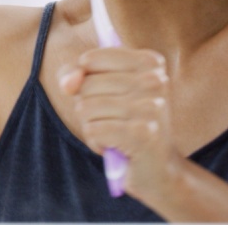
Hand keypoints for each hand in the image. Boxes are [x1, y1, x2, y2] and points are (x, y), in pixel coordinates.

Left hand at [58, 48, 180, 200]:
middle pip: (85, 85)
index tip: (110, 95)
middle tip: (115, 120)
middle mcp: (155, 81)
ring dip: (92, 126)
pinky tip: (116, 147)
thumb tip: (68, 84)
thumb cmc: (124, 122)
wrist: (159, 168)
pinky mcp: (143, 134)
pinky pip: (92, 130)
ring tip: (115, 134)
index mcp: (150, 62)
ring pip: (85, 108)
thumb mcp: (99, 89)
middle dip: (88, 107)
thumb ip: (74, 74)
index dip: (86, 82)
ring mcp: (151, 107)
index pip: (88, 59)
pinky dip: (96, 142)